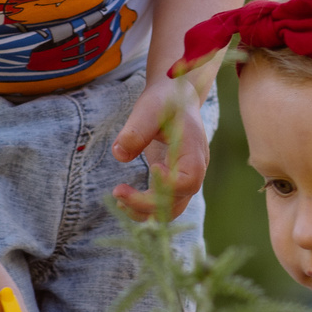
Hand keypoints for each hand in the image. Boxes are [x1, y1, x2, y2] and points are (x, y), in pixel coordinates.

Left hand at [111, 79, 209, 219]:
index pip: (189, 180)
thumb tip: (119, 154)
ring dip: (145, 212)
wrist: (174, 99)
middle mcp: (194, 170)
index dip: (169, 184)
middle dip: (147, 203)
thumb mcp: (150, 109)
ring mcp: (184, 179)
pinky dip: (144, 208)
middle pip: (177, 201)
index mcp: (194, 150)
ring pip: (170, 209)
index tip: (151, 170)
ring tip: (118, 201)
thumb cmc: (164, 101)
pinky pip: (163, 204)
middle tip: (117, 192)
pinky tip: (123, 201)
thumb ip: (136, 130)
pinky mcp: (172, 183)